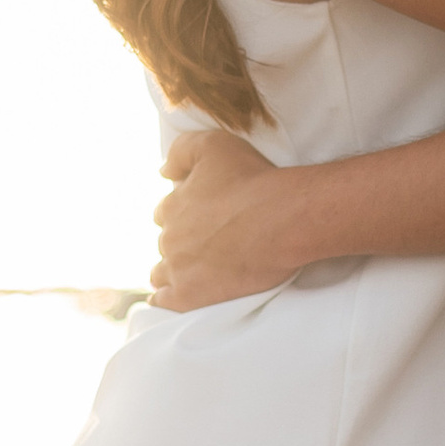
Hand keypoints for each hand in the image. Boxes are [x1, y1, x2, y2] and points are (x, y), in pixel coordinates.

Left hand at [152, 128, 292, 307]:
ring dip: (171, 270)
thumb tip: (163, 172)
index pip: (166, 211)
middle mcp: (169, 237)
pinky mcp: (190, 296)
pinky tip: (172, 296)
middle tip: (210, 243)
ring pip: (161, 272)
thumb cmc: (254, 180)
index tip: (204, 217)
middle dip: (182, 241)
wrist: (283, 220)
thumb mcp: (215, 144)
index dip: (184, 213)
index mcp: (172, 206)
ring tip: (193, 271)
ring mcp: (178, 269)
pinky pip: (164, 300)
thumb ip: (181, 151)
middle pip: (167, 241)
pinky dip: (165, 297)